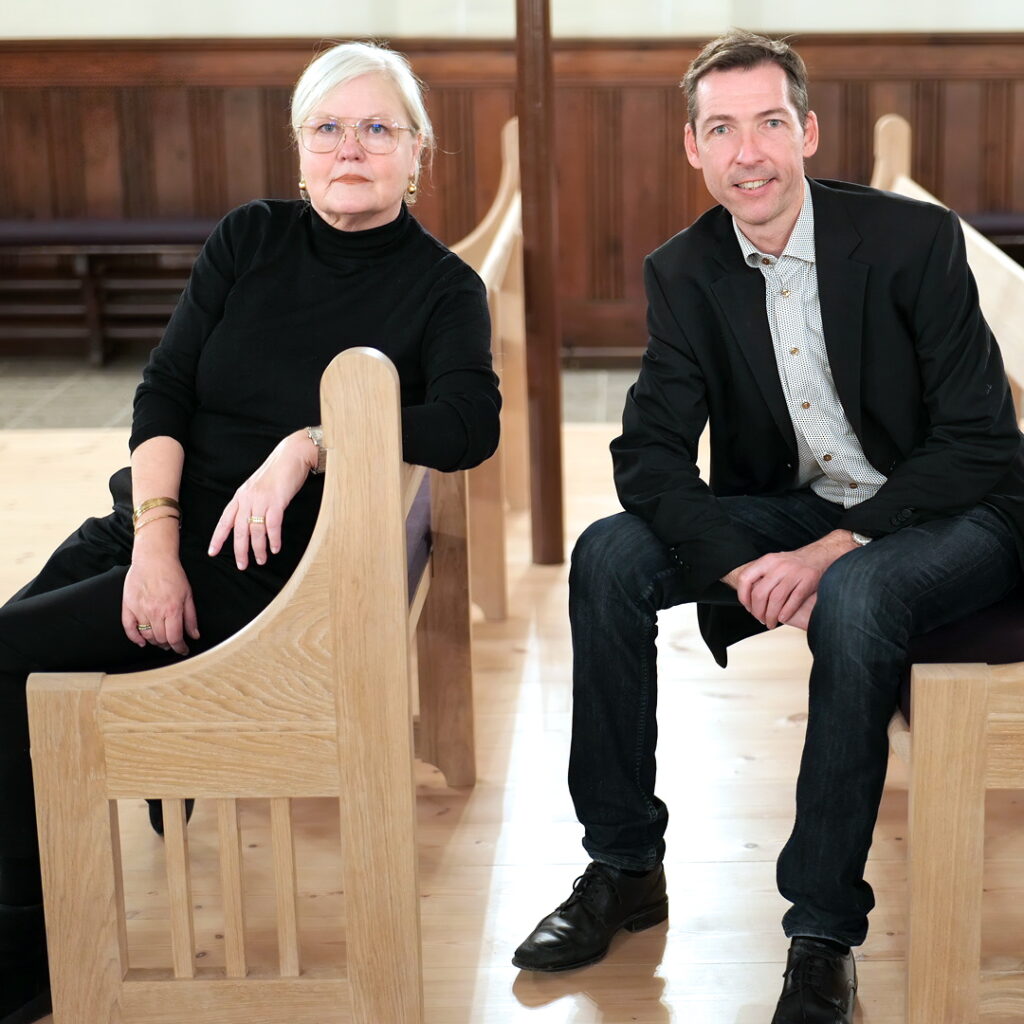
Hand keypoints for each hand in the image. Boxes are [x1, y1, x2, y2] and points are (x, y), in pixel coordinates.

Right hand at [122, 554, 198, 654]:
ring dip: (155, 642)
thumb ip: (191, 617)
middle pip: (161, 639)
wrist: (153, 559)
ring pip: (146, 635)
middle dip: (168, 645)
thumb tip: (194, 635)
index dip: (180, 648)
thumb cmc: (172, 574)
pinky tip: (142, 642)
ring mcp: (140, 609)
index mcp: (172, 609)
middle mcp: (155, 612)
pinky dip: (135, 638)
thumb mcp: (188, 595)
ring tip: (161, 640)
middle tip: (173, 643)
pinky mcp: (128, 606)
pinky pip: (128, 628)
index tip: (183, 650)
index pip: (175, 638)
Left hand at [208, 430, 316, 569]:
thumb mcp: (258, 488)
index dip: (218, 537)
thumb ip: (252, 503)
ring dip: (258, 548)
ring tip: (261, 560)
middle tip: (242, 565)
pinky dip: (274, 539)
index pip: (225, 520)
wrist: (292, 455)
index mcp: (240, 496)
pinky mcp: (277, 501)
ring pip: (256, 530)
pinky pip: (272, 525)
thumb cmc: (277, 472)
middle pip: (239, 530)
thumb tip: (250, 522)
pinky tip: (275, 548)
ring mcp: (261, 499)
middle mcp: (248, 498)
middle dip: (240, 550)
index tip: (212, 552)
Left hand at [722, 530, 855, 628]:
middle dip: (757, 611)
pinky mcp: (808, 579)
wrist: (819, 555)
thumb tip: (745, 596)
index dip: (743, 596)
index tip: (747, 607)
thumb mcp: (773, 563)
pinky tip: (782, 618)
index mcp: (767, 561)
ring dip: (771, 615)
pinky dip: (786, 612)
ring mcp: (794, 572)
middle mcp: (779, 566)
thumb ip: (760, 576)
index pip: (745, 578)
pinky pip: (794, 600)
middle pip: (760, 593)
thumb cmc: (793, 564)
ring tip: (770, 623)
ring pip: (776, 599)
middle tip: (760, 619)